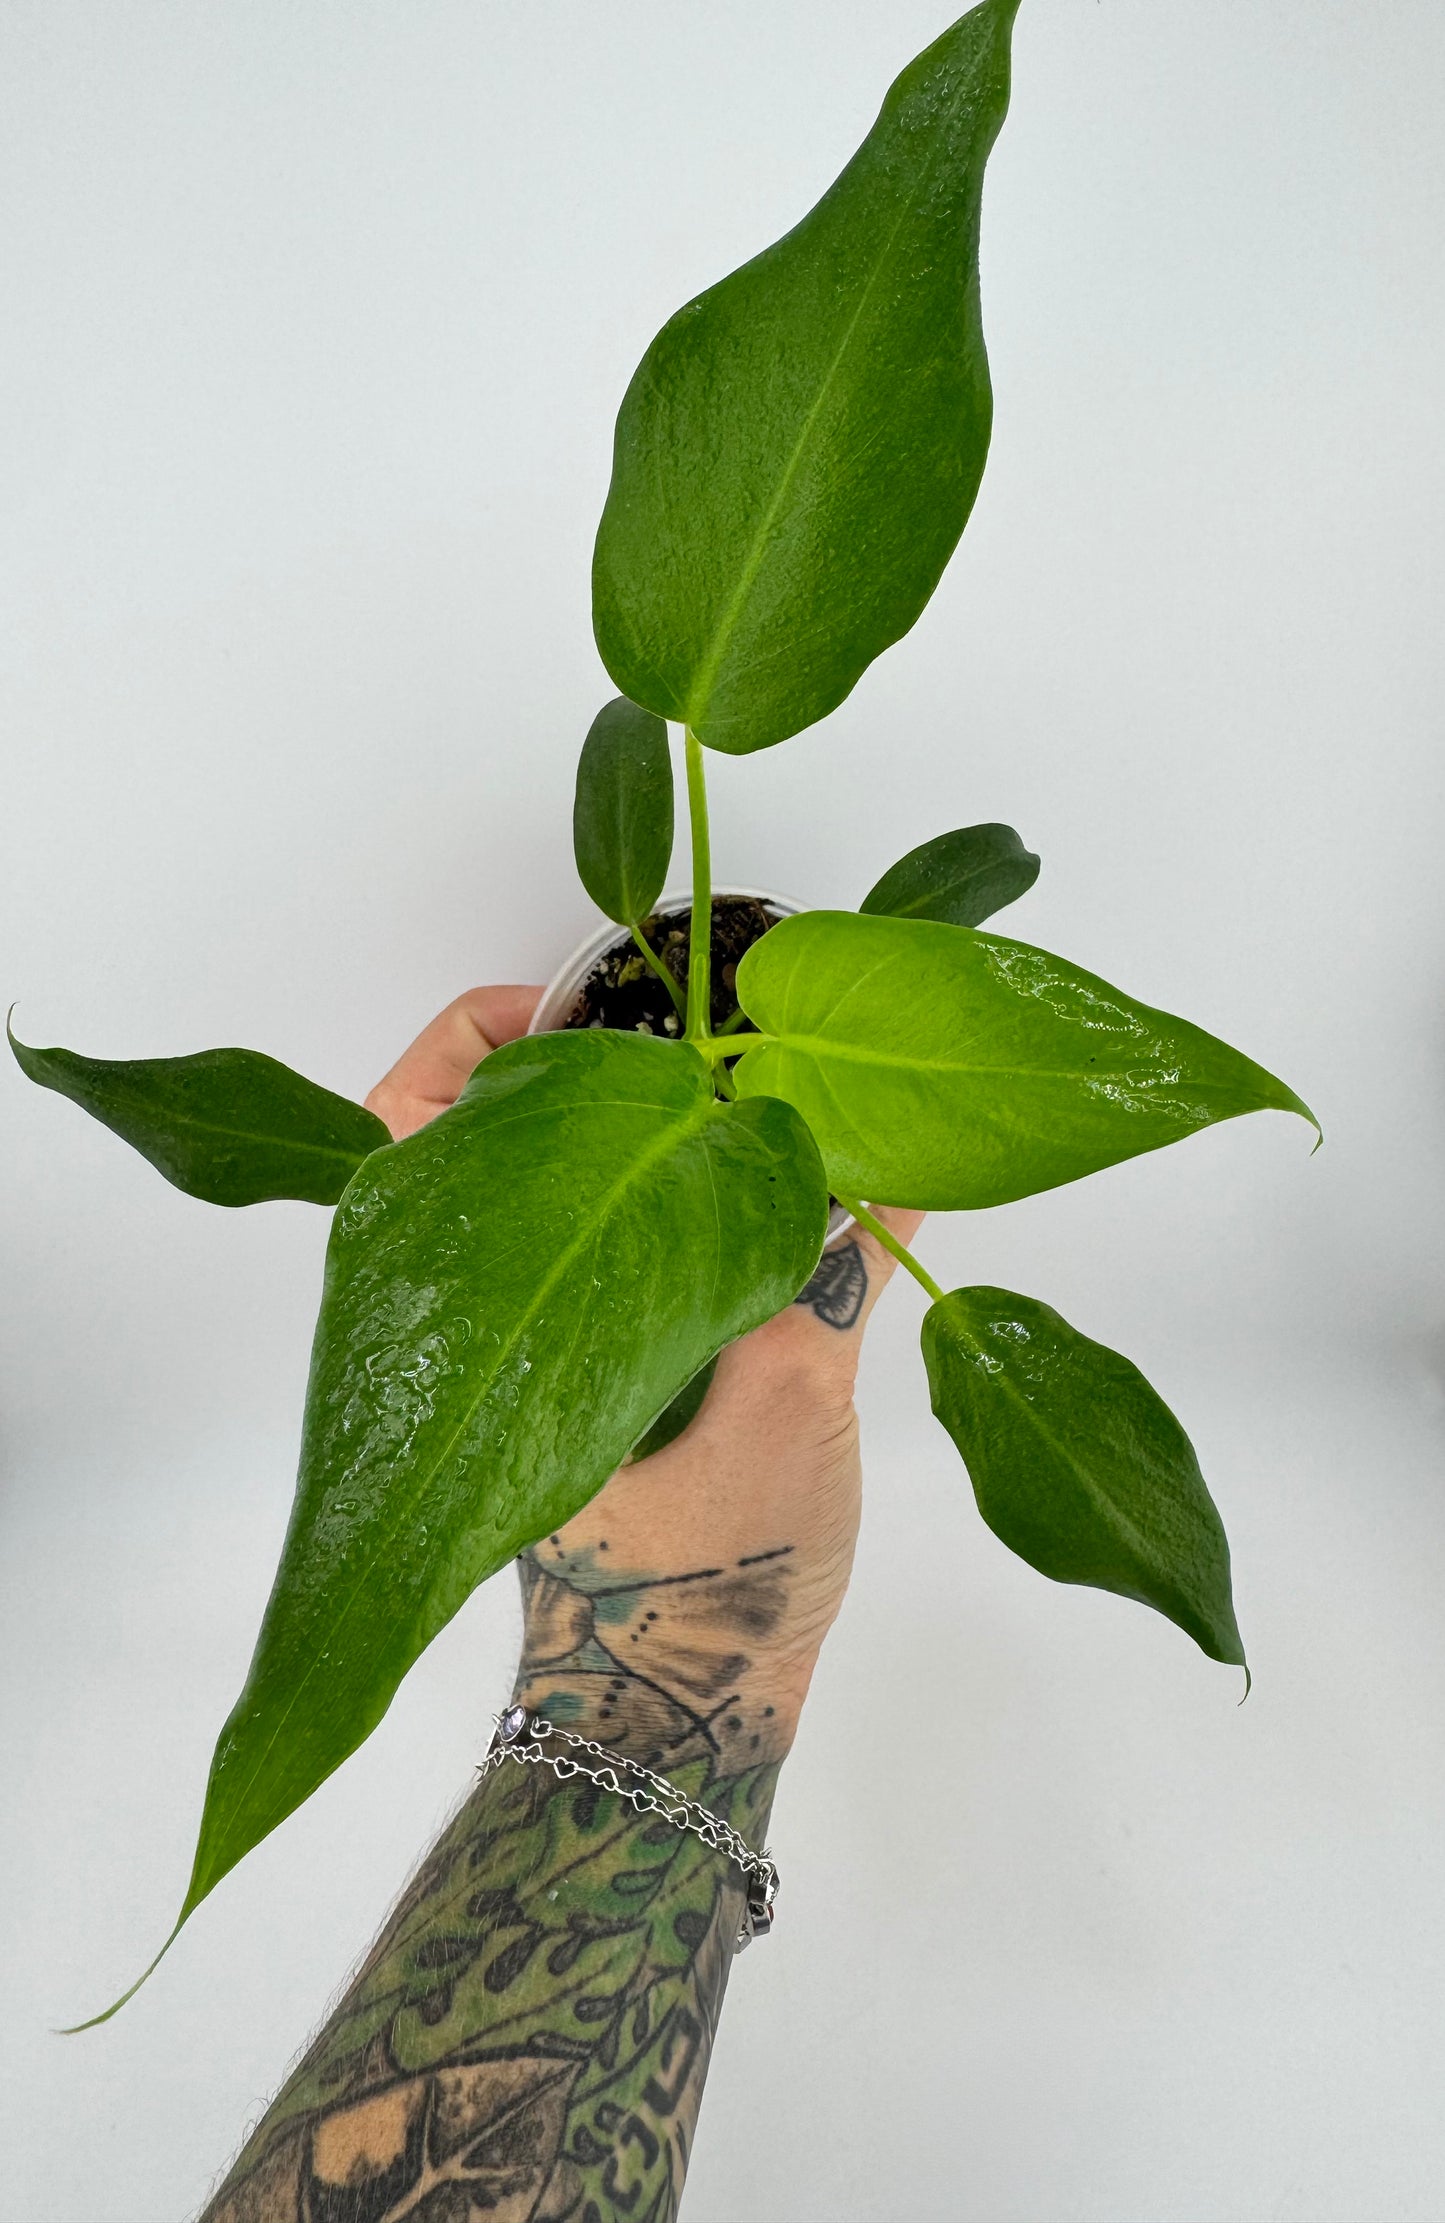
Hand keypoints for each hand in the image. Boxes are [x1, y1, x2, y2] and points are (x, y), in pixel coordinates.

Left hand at [368, 987, 922, 1770]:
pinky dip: (710, 1206)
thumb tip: (880, 1151)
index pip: (414, 1122)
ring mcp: (555, 1353)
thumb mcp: (779, 1409)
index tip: (570, 1000)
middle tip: (700, 1026)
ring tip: (757, 1085)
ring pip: (577, 1198)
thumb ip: (821, 1268)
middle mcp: (500, 1319)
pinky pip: (646, 1261)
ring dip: (651, 1132)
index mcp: (489, 1309)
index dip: (475, 1036)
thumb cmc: (701, 1586)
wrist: (685, 1729)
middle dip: (595, 1064)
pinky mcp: (616, 1387)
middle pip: (504, 1140)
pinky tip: (804, 1185)